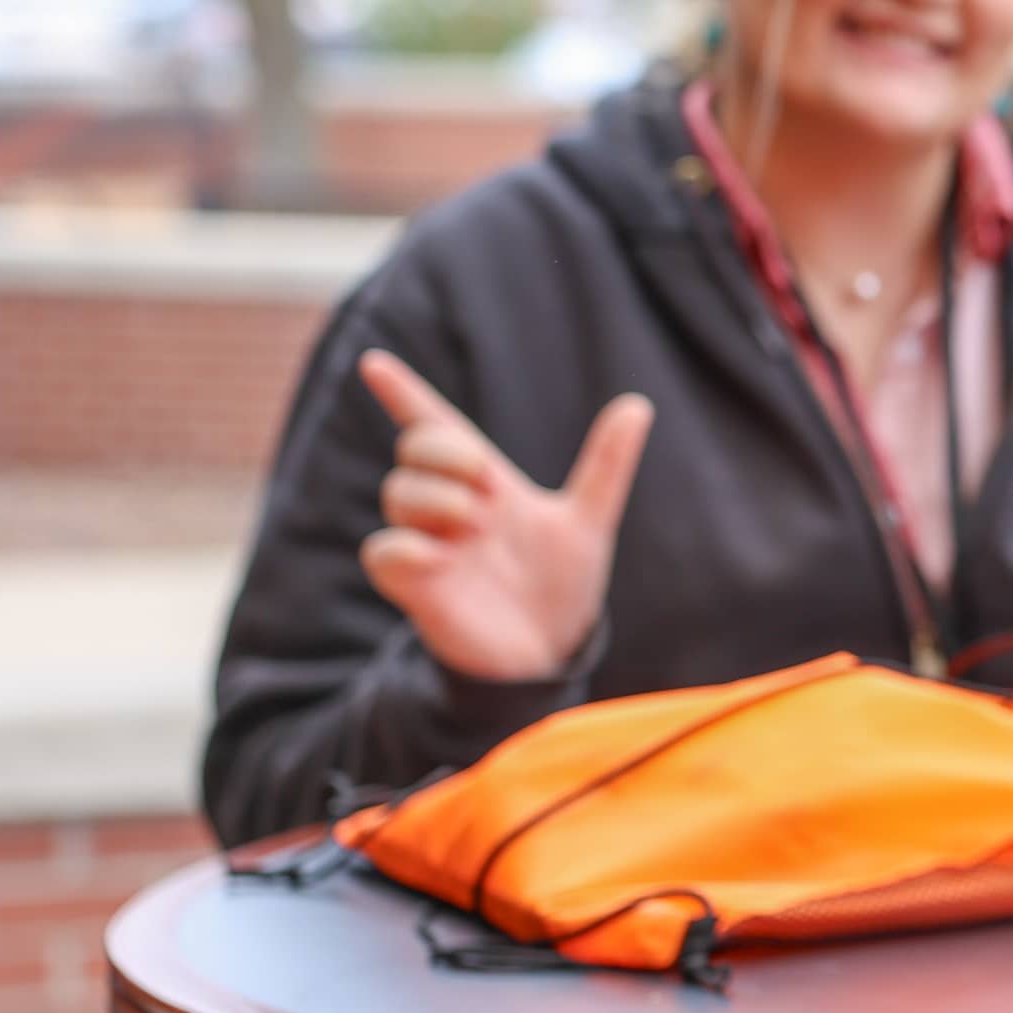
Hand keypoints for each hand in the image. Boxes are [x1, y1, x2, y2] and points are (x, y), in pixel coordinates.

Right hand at [356, 350, 651, 682]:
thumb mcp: (587, 520)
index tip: (374, 363)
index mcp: (485, 483)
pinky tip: (441, 556)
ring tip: (476, 524)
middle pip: (417, 450)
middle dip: (446, 452)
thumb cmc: (560, 584)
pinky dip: (407, 547)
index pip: (435, 426)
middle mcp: (451, 506)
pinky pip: (384, 553)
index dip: (405, 393)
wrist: (552, 649)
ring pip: (398, 493)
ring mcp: (429, 544)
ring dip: (437, 498)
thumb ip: (606, 465)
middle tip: (486, 483)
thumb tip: (637, 405)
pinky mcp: (415, 585)